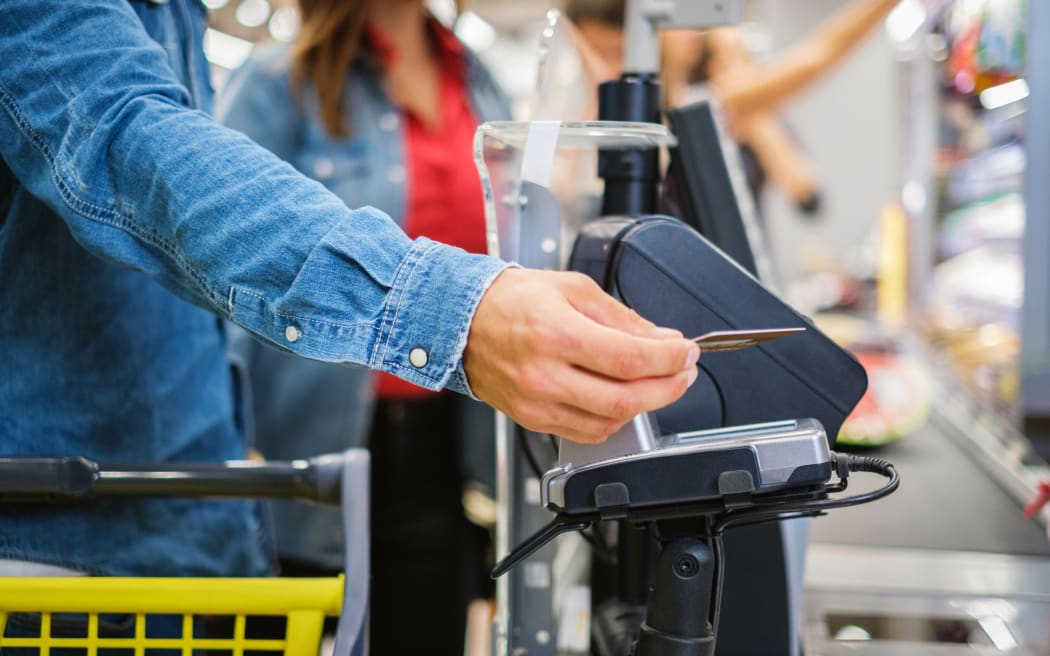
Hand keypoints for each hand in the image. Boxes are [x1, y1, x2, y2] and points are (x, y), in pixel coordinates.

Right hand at [463, 268, 700, 443]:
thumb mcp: (572, 288)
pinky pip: (586, 431)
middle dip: (668, 387)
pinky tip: (621, 398)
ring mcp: (537, 403)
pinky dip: (613, 418)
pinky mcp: (532, 419)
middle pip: (625, 397)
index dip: (669, 359)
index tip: (688, 352)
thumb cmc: (511, 300)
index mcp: (556, 334)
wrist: (459, 321)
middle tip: (684, 373)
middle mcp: (545, 374)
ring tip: (655, 382)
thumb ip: (621, 317)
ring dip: (644, 405)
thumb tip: (661, 339)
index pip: (629, 358)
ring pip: (610, 420)